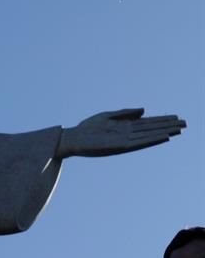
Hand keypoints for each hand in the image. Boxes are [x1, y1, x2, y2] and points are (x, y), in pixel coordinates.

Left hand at [56, 108, 184, 158]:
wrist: (71, 138)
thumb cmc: (87, 128)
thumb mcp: (107, 116)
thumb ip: (125, 113)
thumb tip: (144, 110)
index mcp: (124, 127)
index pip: (147, 123)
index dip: (162, 120)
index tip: (177, 117)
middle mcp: (126, 135)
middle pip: (151, 129)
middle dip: (167, 126)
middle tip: (185, 124)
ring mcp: (122, 141)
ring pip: (147, 136)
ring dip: (162, 133)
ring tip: (177, 130)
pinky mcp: (116, 146)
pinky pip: (137, 143)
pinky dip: (149, 140)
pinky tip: (160, 137)